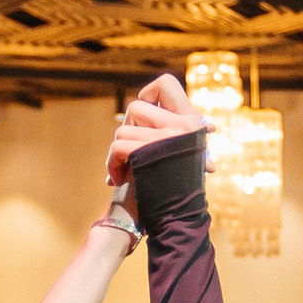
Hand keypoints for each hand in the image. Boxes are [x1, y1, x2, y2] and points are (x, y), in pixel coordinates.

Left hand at [105, 69, 208, 189]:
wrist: (180, 219)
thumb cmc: (177, 190)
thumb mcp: (183, 156)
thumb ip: (174, 134)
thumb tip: (176, 115)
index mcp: (191, 122)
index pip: (165, 83)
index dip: (149, 94)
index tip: (144, 117)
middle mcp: (183, 125)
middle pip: (135, 107)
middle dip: (126, 131)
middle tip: (128, 153)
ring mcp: (168, 137)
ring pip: (122, 130)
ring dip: (116, 153)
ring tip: (122, 172)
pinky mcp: (149, 152)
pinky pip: (118, 147)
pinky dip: (111, 164)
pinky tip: (117, 179)